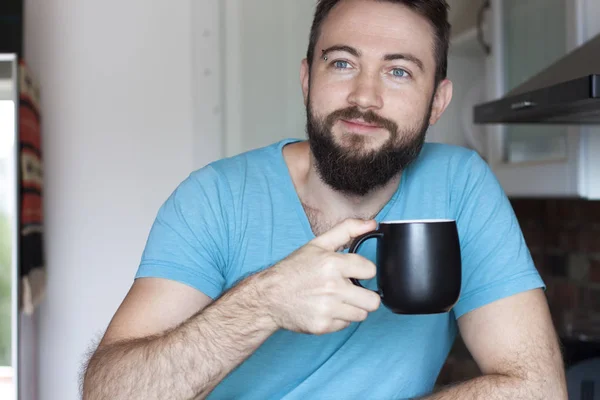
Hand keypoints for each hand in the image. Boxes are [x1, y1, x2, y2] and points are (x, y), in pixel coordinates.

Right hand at [259, 219, 380, 334]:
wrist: (269, 296)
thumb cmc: (294, 269)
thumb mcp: (318, 244)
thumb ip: (347, 230)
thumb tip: (372, 224)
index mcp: (333, 264)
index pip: (371, 271)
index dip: (363, 271)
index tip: (353, 272)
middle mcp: (332, 287)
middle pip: (372, 300)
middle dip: (364, 295)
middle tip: (350, 290)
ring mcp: (328, 308)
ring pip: (362, 314)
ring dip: (352, 308)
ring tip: (336, 300)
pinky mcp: (323, 325)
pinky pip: (346, 325)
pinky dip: (338, 319)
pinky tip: (326, 309)